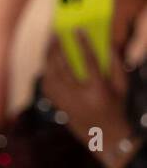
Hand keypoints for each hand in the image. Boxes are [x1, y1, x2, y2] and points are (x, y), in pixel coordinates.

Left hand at [42, 33, 132, 157]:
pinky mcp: (57, 105)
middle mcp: (78, 96)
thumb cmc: (117, 108)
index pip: (88, 62)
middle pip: (62, 66)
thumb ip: (116, 65)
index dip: (82, 44)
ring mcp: (65, 102)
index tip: (78, 29)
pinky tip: (47, 60)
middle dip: (56, 47)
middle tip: (55, 32)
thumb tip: (108, 43)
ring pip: (50, 74)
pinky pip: (46, 84)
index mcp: (98, 91)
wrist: (105, 137)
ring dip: (48, 56)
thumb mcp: (122, 88)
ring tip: (50, 43)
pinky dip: (45, 70)